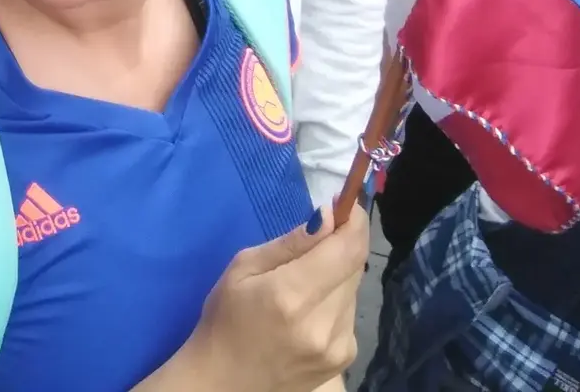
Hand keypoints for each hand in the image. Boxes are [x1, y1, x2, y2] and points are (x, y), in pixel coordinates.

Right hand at [189, 205, 369, 391]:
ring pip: (353, 289)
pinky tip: (308, 310)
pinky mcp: (344, 359)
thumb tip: (329, 214)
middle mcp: (323, 323)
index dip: (355, 222)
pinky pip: (349, 313)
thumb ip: (290, 243)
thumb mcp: (243, 268)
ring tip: (303, 283)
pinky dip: (335, 300)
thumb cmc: (224, 319)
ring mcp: (338, 346)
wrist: (224, 383)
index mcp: (291, 295)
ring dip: (337, 274)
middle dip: (341, 244)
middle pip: (353, 266)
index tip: (348, 205)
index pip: (346, 249)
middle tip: (317, 238)